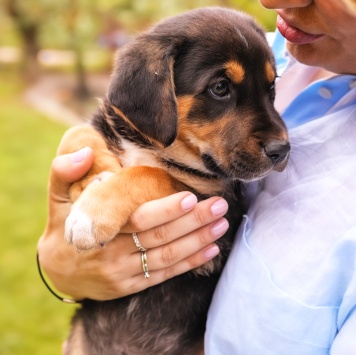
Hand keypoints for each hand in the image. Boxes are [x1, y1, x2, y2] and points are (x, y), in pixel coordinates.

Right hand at [38, 148, 229, 300]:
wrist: (58, 268)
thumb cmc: (63, 224)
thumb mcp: (56, 196)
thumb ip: (65, 170)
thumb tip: (87, 151)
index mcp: (99, 226)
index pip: (137, 219)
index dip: (164, 210)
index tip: (190, 198)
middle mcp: (113, 253)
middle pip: (159, 237)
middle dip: (192, 222)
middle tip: (219, 206)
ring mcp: (124, 273)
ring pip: (167, 257)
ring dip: (197, 241)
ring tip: (222, 225)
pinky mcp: (131, 286)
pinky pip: (165, 275)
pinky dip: (190, 262)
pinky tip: (210, 250)